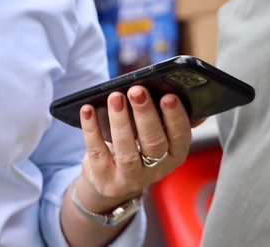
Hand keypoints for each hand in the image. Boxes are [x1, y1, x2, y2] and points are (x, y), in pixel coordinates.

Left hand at [75, 85, 191, 210]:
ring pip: (126, 152)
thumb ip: (165, 116)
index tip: (169, 96)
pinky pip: (97, 153)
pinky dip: (91, 130)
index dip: (176, 118)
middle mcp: (156, 169)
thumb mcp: (157, 134)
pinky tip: (88, 110)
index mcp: (174, 154)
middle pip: (154, 144)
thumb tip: (177, 90)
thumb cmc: (138, 145)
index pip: (180, 137)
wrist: (112, 178)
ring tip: (115, 97)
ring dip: (120, 122)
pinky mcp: (105, 179)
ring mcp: (129, 178)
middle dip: (145, 115)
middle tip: (137, 91)